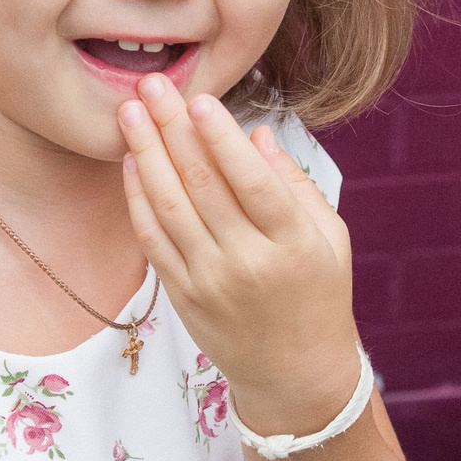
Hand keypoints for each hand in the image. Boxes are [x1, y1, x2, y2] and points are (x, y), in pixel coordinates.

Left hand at [117, 74, 360, 438]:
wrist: (295, 374)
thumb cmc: (319, 294)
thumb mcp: (330, 239)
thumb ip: (294, 185)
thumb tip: (257, 135)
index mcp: (293, 246)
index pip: (252, 183)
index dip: (222, 139)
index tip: (200, 98)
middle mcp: (248, 265)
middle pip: (203, 188)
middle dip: (173, 130)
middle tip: (152, 85)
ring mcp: (210, 283)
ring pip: (170, 210)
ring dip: (147, 155)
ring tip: (130, 112)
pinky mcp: (183, 297)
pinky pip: (154, 241)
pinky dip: (139, 200)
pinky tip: (132, 162)